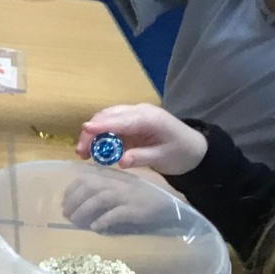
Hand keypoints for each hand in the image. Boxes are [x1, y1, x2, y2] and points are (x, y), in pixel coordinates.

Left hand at [61, 166, 170, 233]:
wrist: (169, 201)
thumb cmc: (143, 196)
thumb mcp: (122, 187)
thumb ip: (105, 190)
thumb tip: (82, 203)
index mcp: (112, 177)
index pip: (86, 178)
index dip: (71, 190)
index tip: (64, 202)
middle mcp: (117, 183)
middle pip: (89, 187)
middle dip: (73, 201)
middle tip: (66, 214)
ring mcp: (126, 196)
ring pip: (99, 199)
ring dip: (83, 210)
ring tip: (75, 222)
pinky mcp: (134, 209)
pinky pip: (115, 214)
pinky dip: (103, 220)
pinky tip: (95, 227)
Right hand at [76, 104, 206, 177]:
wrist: (193, 149)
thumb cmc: (180, 153)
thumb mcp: (163, 158)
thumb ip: (141, 158)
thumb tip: (120, 161)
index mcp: (149, 118)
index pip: (122, 120)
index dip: (102, 125)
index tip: (85, 129)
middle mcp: (139, 112)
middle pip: (109, 116)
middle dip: (92, 132)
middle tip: (81, 152)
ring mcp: (134, 116)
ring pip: (106, 119)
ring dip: (93, 134)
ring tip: (83, 153)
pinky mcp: (130, 123)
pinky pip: (110, 126)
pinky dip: (100, 136)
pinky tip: (94, 150)